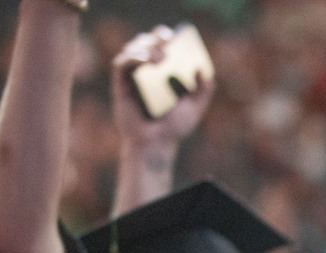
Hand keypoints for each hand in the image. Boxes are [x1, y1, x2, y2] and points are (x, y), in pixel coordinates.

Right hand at [111, 26, 214, 155]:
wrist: (156, 144)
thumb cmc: (174, 127)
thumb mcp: (195, 108)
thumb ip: (204, 90)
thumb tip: (203, 70)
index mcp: (164, 72)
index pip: (164, 46)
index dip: (166, 36)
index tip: (176, 35)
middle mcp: (147, 71)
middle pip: (148, 43)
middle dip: (157, 38)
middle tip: (168, 40)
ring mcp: (133, 76)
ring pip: (133, 48)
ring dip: (146, 46)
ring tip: (160, 58)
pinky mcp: (121, 84)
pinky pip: (122, 63)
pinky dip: (133, 57)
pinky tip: (145, 60)